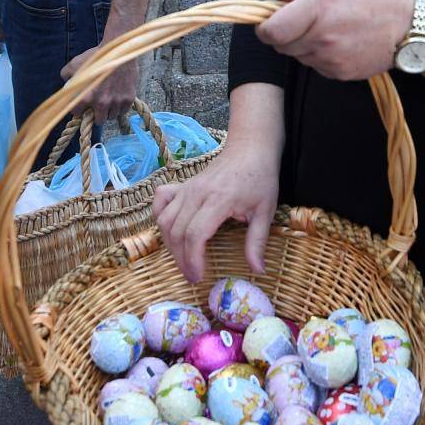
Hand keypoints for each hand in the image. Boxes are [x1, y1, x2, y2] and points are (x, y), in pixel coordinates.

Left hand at [62, 46, 136, 122]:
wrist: (119, 50)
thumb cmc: (96, 56)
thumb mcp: (74, 63)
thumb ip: (66, 75)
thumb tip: (66, 82)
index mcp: (85, 97)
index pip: (77, 113)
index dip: (78, 108)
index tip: (81, 105)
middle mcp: (101, 103)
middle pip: (98, 121)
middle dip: (96, 113)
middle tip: (97, 105)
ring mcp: (116, 102)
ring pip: (111, 116)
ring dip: (109, 111)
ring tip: (109, 100)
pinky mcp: (128, 99)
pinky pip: (123, 111)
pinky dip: (120, 107)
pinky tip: (118, 98)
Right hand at [154, 144, 279, 281]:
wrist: (249, 149)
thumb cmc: (260, 179)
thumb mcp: (265, 211)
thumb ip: (257, 241)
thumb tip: (258, 270)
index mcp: (219, 200)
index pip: (195, 234)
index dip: (193, 259)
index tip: (199, 276)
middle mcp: (197, 193)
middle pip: (177, 231)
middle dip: (181, 259)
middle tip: (192, 276)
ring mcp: (187, 188)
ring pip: (165, 220)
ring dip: (170, 245)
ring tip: (183, 261)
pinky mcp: (182, 186)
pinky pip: (160, 202)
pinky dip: (159, 218)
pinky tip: (169, 231)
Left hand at [257, 0, 412, 80]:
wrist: (414, 23)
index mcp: (317, 7)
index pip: (271, 30)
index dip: (265, 27)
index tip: (270, 20)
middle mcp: (322, 36)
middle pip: (281, 46)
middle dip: (285, 34)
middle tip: (305, 20)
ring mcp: (332, 58)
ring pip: (299, 57)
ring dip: (304, 46)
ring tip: (329, 28)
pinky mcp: (342, 73)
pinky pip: (317, 67)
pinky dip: (321, 57)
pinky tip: (341, 42)